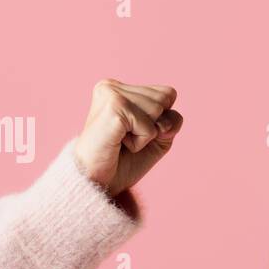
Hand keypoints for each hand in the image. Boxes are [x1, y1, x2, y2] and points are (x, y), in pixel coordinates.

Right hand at [73, 79, 183, 194]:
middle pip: (167, 97)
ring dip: (146, 134)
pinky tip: (118, 143)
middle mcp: (112, 86)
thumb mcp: (157, 139)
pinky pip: (150, 127)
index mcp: (120, 88)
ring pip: (159, 109)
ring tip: (121, 140)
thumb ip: (171, 122)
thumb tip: (167, 121)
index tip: (133, 132)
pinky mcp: (114, 108)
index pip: (168, 93)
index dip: (161, 119)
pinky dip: (140, 143)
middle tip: (126, 138)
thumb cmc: (123, 161)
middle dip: (155, 125)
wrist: (97, 182)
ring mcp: (111, 94)